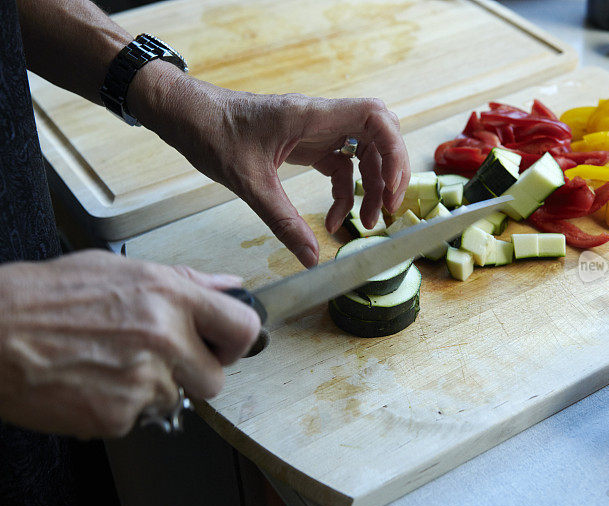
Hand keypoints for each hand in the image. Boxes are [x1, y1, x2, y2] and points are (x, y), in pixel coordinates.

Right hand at [0, 250, 260, 438]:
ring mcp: (142, 381)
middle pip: (215, 380)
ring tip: (111, 365)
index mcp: (170, 297)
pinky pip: (137, 419)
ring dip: (152, 391)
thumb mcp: (121, 269)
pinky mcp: (117, 416)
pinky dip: (118, 408)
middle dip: (193, 376)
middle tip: (162, 362)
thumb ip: (186, 281)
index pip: (243, 327)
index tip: (224, 347)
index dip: (236, 343)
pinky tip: (92, 382)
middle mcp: (164, 338)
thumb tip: (227, 285)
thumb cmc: (47, 296)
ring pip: (173, 401)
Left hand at [129, 65, 410, 267]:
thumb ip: (283, 222)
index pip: (375, 117)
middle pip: (378, 137)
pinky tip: (334, 220)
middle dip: (389, 173)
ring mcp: (315, 131)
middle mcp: (319, 119)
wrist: (185, 115)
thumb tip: (311, 258)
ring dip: (370, 187)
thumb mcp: (249, 183)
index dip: (395, 149)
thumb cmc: (211, 132)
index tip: (393, 188)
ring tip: (367, 222)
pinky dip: (344, 193)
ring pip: (362, 154)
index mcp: (310, 115)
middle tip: (387, 209)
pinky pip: (339, 166)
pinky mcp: (306, 144)